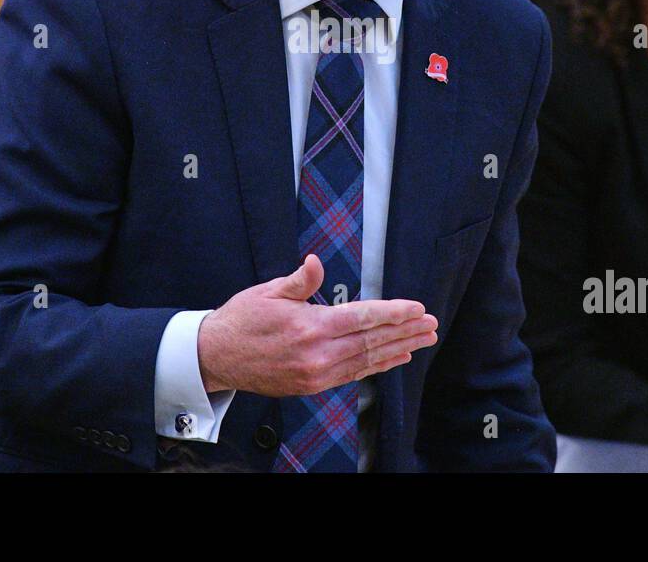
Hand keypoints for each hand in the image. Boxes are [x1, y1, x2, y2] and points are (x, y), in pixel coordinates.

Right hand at [196, 255, 437, 395]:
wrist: (215, 357)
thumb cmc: (241, 319)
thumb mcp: (268, 291)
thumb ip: (300, 280)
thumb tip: (316, 261)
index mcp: (309, 327)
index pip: (362, 318)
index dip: (393, 313)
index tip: (417, 309)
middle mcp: (317, 354)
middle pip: (372, 341)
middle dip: (405, 332)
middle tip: (431, 325)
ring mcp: (316, 374)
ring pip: (367, 361)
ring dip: (399, 350)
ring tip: (423, 341)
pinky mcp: (312, 386)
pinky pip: (353, 374)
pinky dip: (377, 366)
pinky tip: (395, 358)